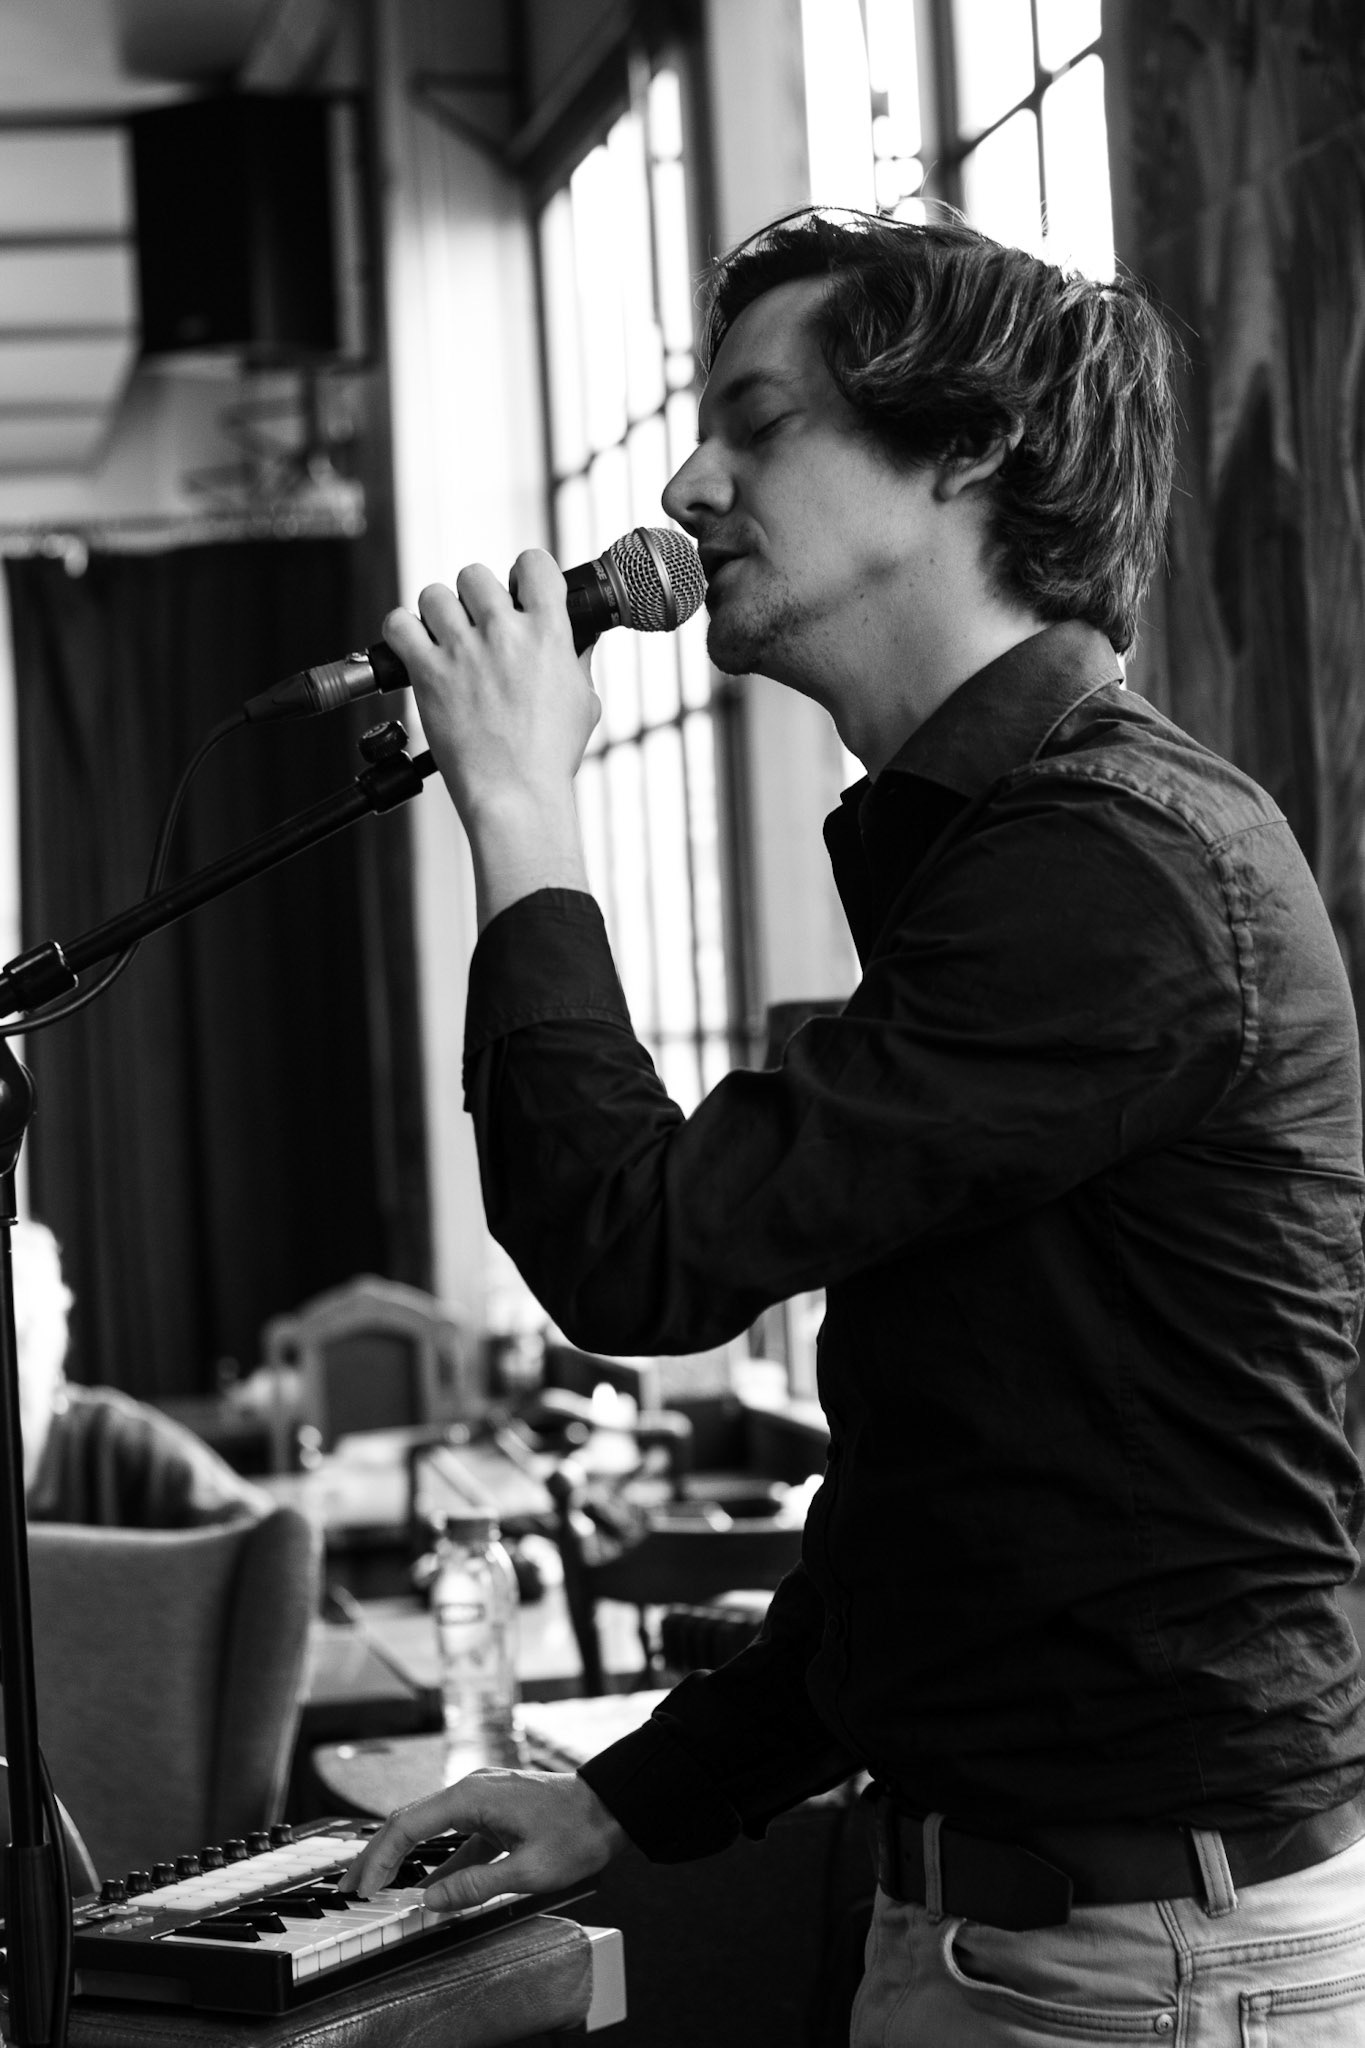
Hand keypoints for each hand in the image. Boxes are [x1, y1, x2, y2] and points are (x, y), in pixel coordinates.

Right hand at [338, 1768, 628, 1911]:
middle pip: (409, 1822)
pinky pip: (454, 1837)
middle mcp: (471, 1791)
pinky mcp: (493, 1812)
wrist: (612, 1807)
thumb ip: (476, 1885)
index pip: (409, 1825)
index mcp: (473, 1797)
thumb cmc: (577, 1833)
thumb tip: (430, 1902)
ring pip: (428, 1828)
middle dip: (377, 1855)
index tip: (363, 1888)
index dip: (380, 1858)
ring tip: (376, 1887)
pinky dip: (435, 1860)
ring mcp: (481, 1800)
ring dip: (401, 1857)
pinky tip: (425, 1888)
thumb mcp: (529, 1870)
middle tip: (350, 1888)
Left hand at [383, 549, 597, 825]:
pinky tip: (415, 648)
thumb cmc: (551, 757)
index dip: (523, 573)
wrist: (516, 796)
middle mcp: (504, 633)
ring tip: (446, 642)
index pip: (533, 563)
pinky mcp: (428, 673)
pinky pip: (398, 625)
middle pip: (475, 575)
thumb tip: (577, 639)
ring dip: (439, 614)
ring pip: (435, 595)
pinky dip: (402, 631)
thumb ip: (576, 660)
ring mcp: (462, 651)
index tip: (518, 593)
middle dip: (476, 598)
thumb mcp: (584, 702)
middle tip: (478, 629)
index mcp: (548, 633)